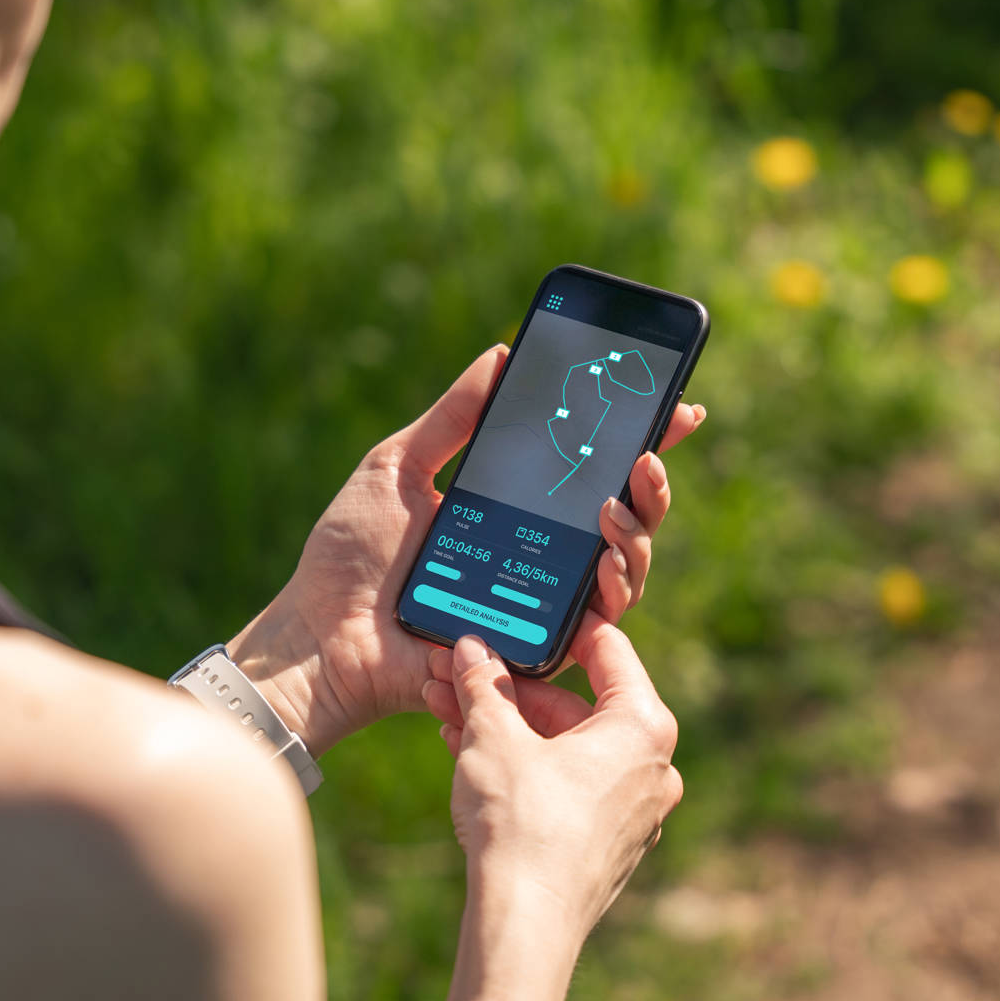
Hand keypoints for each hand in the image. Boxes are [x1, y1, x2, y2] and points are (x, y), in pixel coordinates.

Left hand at [227, 344, 705, 755]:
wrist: (322, 634)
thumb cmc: (350, 555)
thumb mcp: (397, 466)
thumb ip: (452, 417)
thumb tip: (502, 354)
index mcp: (513, 507)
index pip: (590, 468)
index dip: (641, 440)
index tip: (677, 406)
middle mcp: (539, 553)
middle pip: (628, 518)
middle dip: (653, 484)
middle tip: (645, 455)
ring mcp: (543, 601)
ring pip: (628, 568)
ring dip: (637, 533)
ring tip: (616, 507)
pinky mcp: (538, 646)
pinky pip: (599, 621)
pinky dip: (614, 588)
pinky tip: (607, 561)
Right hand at [431, 615, 682, 939]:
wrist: (525, 924)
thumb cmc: (521, 823)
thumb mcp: (493, 737)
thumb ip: (485, 685)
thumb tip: (472, 651)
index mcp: (643, 726)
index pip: (608, 651)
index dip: (563, 628)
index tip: (530, 613)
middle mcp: (653, 767)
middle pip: (577, 707)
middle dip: (512, 691)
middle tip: (462, 674)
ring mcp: (634, 811)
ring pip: (565, 750)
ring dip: (508, 730)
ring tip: (448, 714)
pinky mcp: (608, 846)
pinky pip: (566, 788)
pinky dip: (524, 768)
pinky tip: (470, 758)